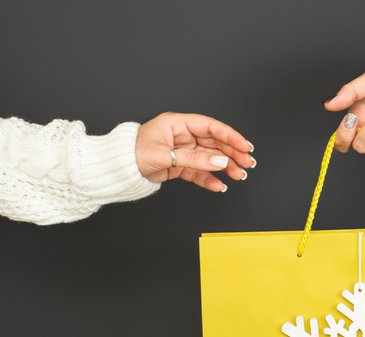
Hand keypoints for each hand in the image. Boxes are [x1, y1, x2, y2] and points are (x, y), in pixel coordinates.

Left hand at [135, 112, 254, 191]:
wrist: (116, 170)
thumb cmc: (131, 154)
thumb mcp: (164, 155)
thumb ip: (194, 159)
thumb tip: (219, 162)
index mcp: (177, 123)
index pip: (210, 127)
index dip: (230, 136)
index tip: (244, 146)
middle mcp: (182, 136)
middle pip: (214, 143)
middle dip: (232, 153)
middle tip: (248, 164)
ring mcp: (181, 151)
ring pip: (209, 158)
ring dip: (225, 167)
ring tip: (239, 176)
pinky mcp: (178, 166)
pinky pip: (198, 172)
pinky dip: (209, 179)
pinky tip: (219, 185)